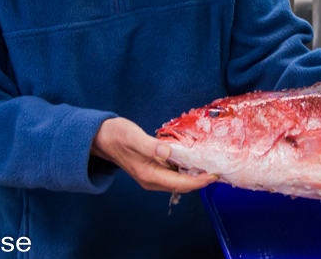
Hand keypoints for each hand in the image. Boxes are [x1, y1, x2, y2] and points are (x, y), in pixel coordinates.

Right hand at [90, 117, 216, 193]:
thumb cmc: (117, 135)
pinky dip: (186, 168)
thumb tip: (168, 153)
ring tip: (212, 165)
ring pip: (178, 179)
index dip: (198, 181)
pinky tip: (195, 159)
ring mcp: (152, 175)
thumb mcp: (133, 137)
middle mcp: (151, 179)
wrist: (101, 138)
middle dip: (201, 180)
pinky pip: (173, 172)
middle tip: (219, 170)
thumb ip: (150, 146)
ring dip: (194, 175)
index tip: (214, 175)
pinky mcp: (152, 168)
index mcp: (149, 174)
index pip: (179, 183)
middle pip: (181, 184)